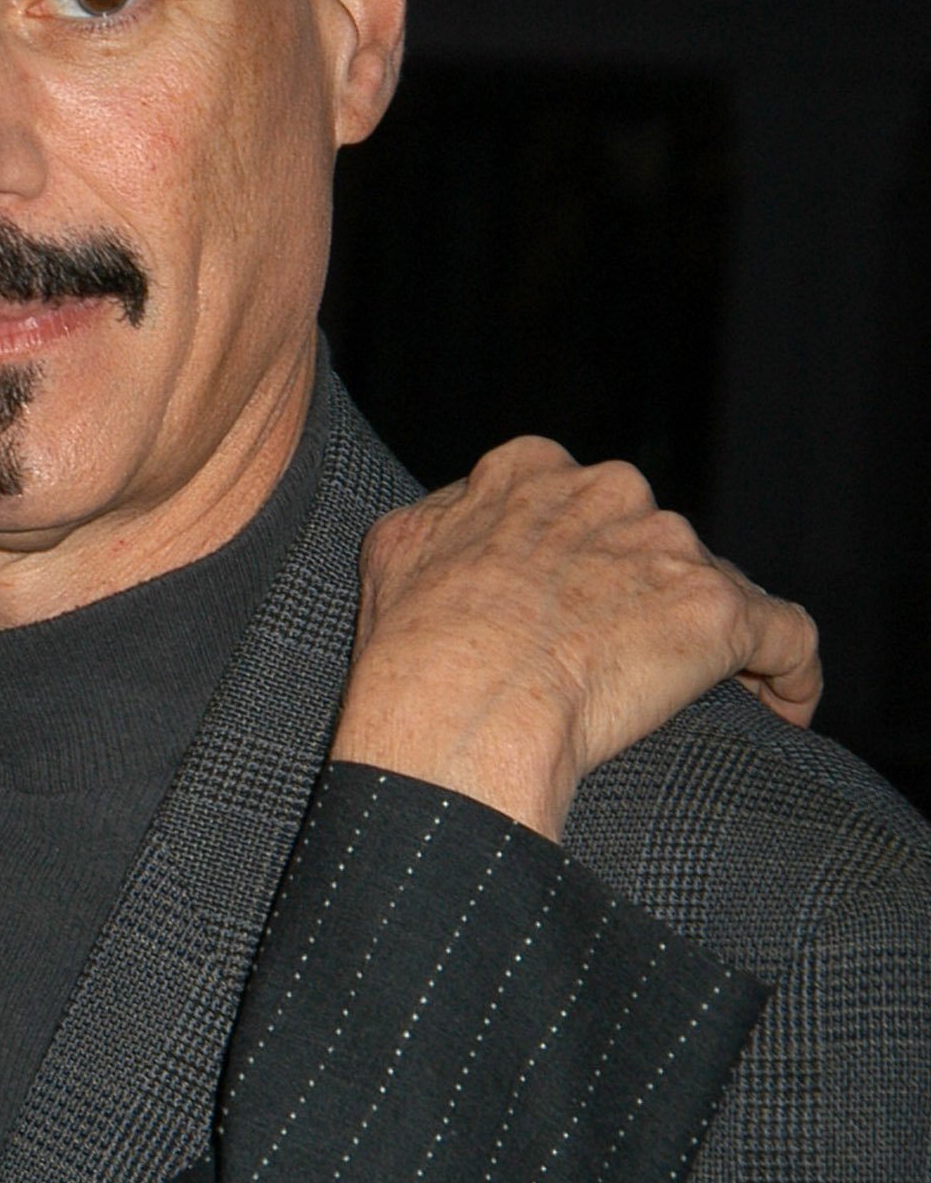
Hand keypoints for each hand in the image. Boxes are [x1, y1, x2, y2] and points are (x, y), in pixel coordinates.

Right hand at [330, 438, 819, 841]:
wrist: (457, 709)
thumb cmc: (413, 649)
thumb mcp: (395, 553)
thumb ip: (443, 520)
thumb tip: (459, 519)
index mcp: (529, 471)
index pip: (578, 500)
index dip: (585, 554)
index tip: (580, 603)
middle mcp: (607, 491)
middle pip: (650, 537)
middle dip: (645, 590)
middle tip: (624, 660)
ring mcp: (668, 546)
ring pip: (712, 585)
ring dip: (704, 636)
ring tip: (697, 702)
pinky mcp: (719, 613)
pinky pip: (784, 638)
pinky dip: (788, 673)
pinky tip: (783, 710)